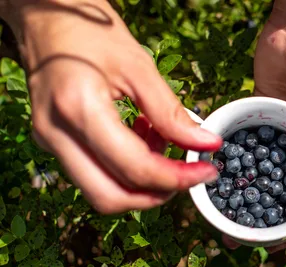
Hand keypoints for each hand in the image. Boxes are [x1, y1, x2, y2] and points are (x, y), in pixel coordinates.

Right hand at [9, 0, 221, 213]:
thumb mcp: (138, 67)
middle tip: (187, 174)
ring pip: (100, 190)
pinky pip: (93, 172)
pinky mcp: (53, 141)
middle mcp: (56, 134)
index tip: (207, 172)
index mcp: (78, 110)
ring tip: (163, 142)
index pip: (134, 168)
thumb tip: (206, 143)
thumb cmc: (91, 31)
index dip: (177, 178)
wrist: (45, 16)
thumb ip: (171, 112)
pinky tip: (142, 137)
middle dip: (156, 193)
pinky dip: (124, 168)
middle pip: (110, 197)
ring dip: (140, 180)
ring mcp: (49, 141)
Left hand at [223, 0, 285, 251]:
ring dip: (241, 199)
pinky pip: (243, 149)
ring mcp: (276, 139)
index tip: (267, 246)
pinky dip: (232, 166)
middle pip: (278, 197)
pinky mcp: (255, 120)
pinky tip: (215, 179)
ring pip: (258, 177)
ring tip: (219, 218)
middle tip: (233, 239)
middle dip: (258, 220)